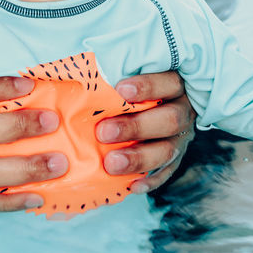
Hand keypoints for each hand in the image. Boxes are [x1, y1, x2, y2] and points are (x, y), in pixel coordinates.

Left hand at [96, 71, 195, 193]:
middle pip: (170, 119)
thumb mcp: (127, 75)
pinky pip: (166, 173)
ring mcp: (181, 138)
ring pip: (168, 150)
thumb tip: (69, 66)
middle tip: (103, 132)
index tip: (120, 90)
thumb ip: (111, 74)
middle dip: (136, 127)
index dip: (148, 86)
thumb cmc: (130, 86)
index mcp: (174, 85)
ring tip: (110, 163)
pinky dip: (150, 181)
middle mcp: (182, 111)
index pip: (169, 82)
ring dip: (139, 158)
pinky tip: (131, 186)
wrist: (154, 107)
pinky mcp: (175, 160)